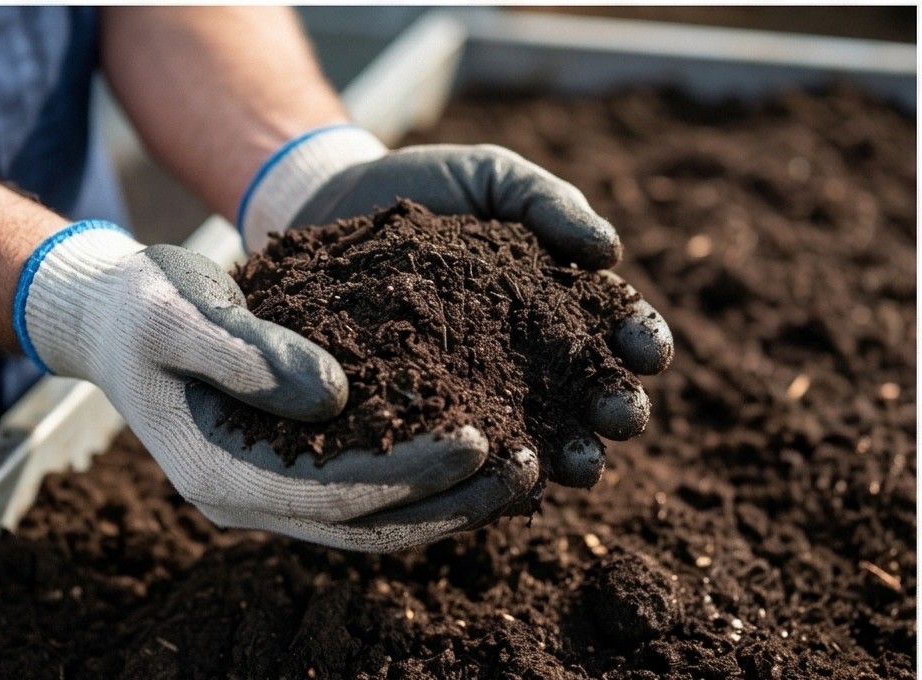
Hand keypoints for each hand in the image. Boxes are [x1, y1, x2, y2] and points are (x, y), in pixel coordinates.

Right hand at [14, 222, 539, 551]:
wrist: (114, 318)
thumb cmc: (143, 307)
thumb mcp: (179, 312)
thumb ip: (247, 352)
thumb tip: (336, 394)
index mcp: (220, 475)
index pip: (331, 496)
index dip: (407, 474)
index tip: (476, 437)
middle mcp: (252, 501)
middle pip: (368, 528)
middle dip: (451, 503)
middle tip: (528, 466)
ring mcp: (273, 492)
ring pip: (376, 522)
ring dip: (450, 502)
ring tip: (524, 465)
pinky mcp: (294, 470)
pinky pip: (369, 492)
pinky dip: (425, 482)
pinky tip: (478, 452)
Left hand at [238, 125, 673, 488]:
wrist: (336, 206)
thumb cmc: (427, 188)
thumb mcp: (493, 177)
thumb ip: (550, 203)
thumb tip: (611, 252)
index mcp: (559, 297)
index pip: (615, 325)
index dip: (639, 339)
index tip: (648, 350)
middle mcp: (531, 352)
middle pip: (589, 390)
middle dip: (616, 407)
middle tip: (623, 417)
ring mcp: (484, 387)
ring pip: (542, 432)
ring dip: (571, 453)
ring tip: (580, 466)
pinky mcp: (434, 411)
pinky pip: (473, 449)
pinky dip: (497, 468)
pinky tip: (513, 479)